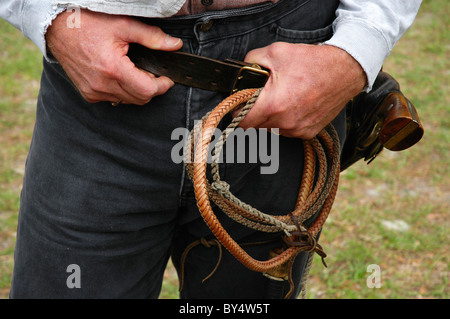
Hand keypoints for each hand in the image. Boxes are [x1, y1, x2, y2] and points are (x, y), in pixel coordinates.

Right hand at [46, 9, 182, 104]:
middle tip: (150, 71)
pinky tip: (119, 75)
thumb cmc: (88, 24)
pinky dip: (122, 91)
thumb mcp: (124, 25)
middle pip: (140, 99)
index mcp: (113, 69)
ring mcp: (94, 92)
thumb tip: (175, 45)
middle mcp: (102, 86)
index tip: (166, 78)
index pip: (148, 91)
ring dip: (136, 89)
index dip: (162, 85)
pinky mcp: (88, 94)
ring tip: (133, 70)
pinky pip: (114, 99)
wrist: (57, 28)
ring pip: (128, 100)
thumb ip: (152, 37)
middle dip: (151, 87)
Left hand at [239, 43, 365, 138]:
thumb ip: (251, 61)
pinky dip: (286, 120)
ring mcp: (297, 130)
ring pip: (272, 129)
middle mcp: (285, 123)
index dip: (236, 113)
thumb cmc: (312, 61)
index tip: (239, 104)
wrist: (346, 70)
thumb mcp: (276, 52)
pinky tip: (295, 104)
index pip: (242, 122)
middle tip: (262, 96)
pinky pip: (288, 130)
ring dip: (271, 117)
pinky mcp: (308, 133)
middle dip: (255, 112)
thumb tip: (240, 71)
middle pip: (256, 126)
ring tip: (283, 98)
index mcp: (273, 105)